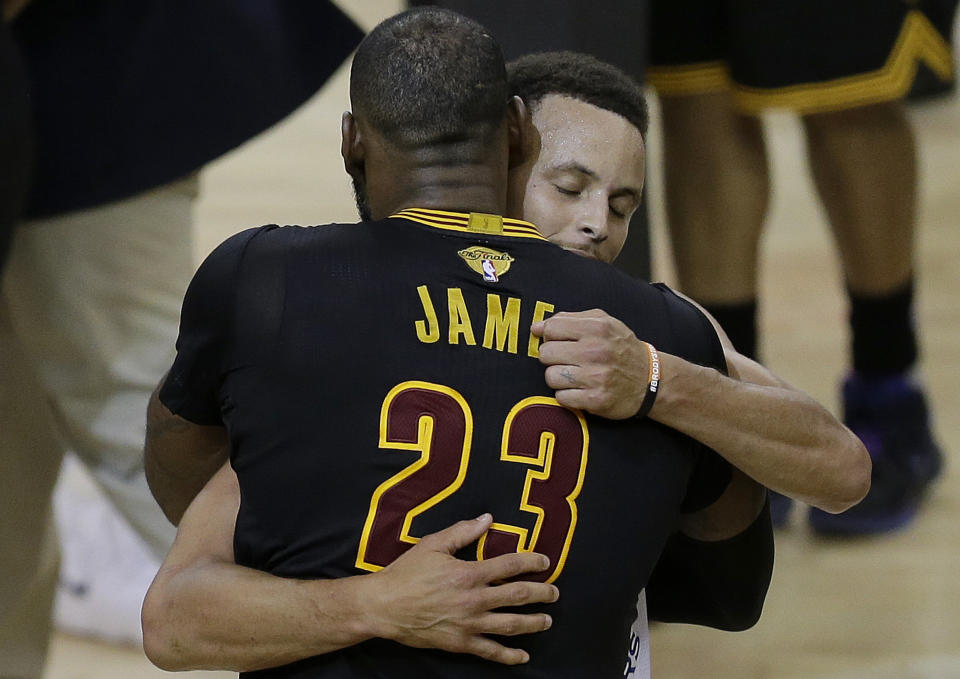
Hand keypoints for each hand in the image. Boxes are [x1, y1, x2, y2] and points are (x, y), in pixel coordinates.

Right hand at [364, 514, 557, 664]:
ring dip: (533, 623)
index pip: (510, 565)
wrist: (384, 606)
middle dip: (542, 594)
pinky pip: (491, 651)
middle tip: (555, 593)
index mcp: (469, 573)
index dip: (532, 562)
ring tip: (547, 621)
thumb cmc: (406, 573)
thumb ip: (463, 532)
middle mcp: (474, 600)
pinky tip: (523, 656)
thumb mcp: (433, 544)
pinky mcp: (460, 643)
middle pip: (518, 596)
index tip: (545, 562)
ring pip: (511, 625)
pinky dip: (509, 656)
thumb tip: (487, 519)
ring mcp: (469, 624)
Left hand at [532, 309, 648, 418]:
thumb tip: (537, 327)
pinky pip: (561, 397)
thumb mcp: (604, 323)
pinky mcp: (595, 399)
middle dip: (552, 357)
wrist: (650, 379)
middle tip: (566, 360)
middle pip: (546, 353)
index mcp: (597, 327)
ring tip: (574, 375)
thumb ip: (569, 319)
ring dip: (558, 378)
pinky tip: (580, 389)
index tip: (557, 341)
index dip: (550, 336)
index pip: (551, 328)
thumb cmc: (621, 348)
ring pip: (550, 377)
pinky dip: (567, 395)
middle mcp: (596, 351)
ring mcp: (596, 377)